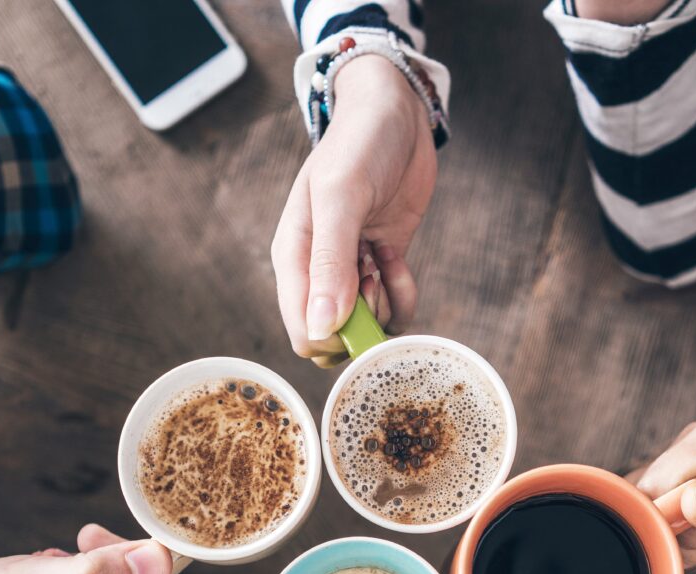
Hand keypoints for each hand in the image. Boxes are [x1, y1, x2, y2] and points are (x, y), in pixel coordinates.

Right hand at [271, 54, 436, 366]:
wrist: (396, 114)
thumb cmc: (360, 144)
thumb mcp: (341, 196)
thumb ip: (330, 262)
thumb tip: (321, 328)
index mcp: (293, 260)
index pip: (304, 333)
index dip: (336, 338)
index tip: (360, 303)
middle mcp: (317, 274)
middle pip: (337, 338)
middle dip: (364, 324)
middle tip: (372, 278)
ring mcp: (350, 273)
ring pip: (367, 328)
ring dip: (384, 303)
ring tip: (384, 257)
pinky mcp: (381, 268)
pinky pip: (392, 308)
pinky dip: (402, 293)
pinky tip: (396, 257)